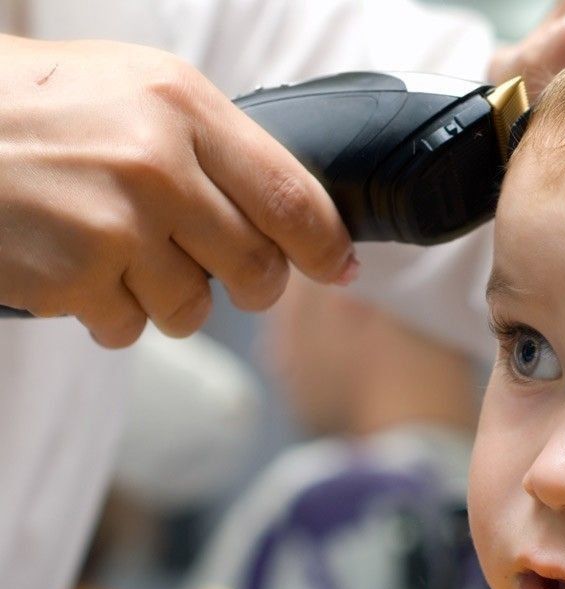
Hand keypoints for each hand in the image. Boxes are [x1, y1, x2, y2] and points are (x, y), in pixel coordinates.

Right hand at [0, 35, 357, 346]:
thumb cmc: (27, 107)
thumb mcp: (128, 89)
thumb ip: (209, 143)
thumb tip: (288, 210)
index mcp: (182, 105)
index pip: (293, 198)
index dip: (325, 246)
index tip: (338, 268)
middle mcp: (159, 164)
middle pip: (257, 268)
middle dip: (249, 284)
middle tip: (219, 270)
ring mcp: (116, 225)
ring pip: (194, 309)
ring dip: (167, 298)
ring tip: (119, 255)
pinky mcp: (73, 277)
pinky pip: (129, 328)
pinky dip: (109, 313)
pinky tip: (75, 270)